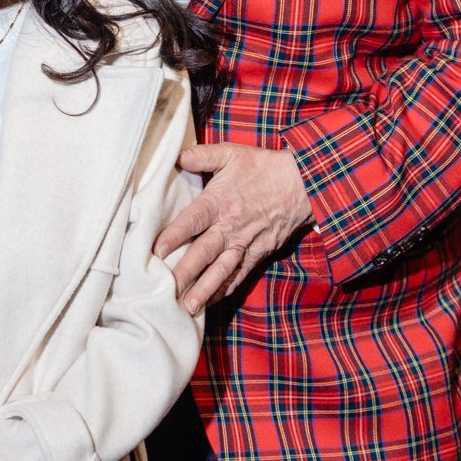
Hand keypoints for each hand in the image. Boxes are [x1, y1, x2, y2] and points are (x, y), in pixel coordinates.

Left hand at [156, 143, 311, 314]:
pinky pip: (240, 275)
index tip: (156, 251)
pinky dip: (226, 289)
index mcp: (220, 202)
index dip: (174, 235)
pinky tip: (212, 301)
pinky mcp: (259, 253)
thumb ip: (203, 155)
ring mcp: (246, 243)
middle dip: (185, 272)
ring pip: (222, 270)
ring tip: (188, 307)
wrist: (304, 183)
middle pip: (204, 252)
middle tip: (168, 289)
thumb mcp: (232, 153)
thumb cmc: (265, 168)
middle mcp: (230, 227)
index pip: (192, 221)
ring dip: (205, 290)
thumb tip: (178, 155)